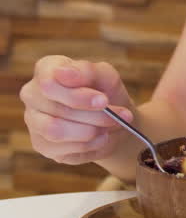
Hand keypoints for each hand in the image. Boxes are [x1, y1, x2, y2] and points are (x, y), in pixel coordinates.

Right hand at [20, 55, 135, 165]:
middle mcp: (33, 94)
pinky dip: (88, 144)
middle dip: (94, 114)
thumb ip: (87, 70)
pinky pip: (62, 148)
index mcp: (46, 69)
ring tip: (110, 125)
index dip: (77, 94)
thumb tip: (64, 73)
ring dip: (91, 130)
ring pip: (56, 130)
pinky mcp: (41, 144)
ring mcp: (34, 120)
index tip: (103, 100)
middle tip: (118, 115)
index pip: (49, 81)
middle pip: (56, 107)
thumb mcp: (105, 76)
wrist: (113, 120)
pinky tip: (101, 137)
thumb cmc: (105, 92)